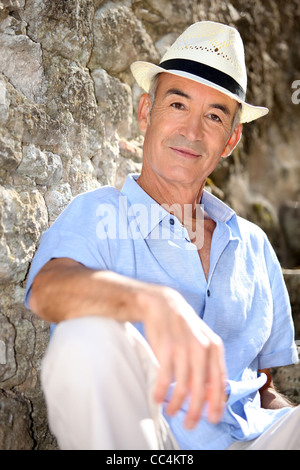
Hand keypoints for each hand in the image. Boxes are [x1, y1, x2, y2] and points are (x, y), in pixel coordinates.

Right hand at [140, 285, 226, 428]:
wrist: (162, 304)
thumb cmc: (183, 326)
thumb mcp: (202, 340)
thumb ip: (209, 364)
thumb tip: (212, 393)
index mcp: (214, 346)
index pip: (219, 381)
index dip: (216, 403)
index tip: (212, 418)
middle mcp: (202, 347)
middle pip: (201, 388)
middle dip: (196, 411)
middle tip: (191, 424)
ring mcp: (184, 348)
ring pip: (183, 386)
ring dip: (176, 404)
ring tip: (171, 411)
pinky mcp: (166, 348)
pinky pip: (165, 378)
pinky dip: (161, 392)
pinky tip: (158, 399)